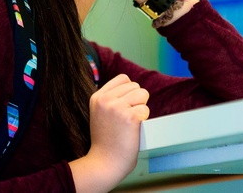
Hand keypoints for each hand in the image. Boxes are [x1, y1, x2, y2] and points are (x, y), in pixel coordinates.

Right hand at [69, 74, 149, 192]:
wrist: (104, 164)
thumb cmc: (106, 142)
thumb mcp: (100, 114)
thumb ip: (111, 99)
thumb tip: (134, 88)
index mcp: (97, 97)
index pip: (123, 78)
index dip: (129, 91)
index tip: (124, 107)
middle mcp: (105, 99)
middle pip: (135, 86)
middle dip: (136, 101)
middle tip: (126, 120)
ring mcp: (117, 107)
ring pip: (143, 94)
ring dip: (141, 109)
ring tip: (130, 124)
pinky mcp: (129, 117)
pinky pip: (146, 109)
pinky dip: (144, 120)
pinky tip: (133, 130)